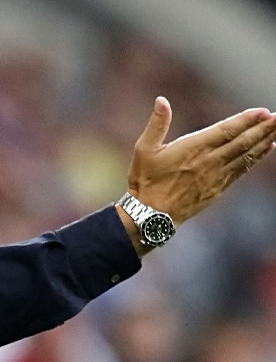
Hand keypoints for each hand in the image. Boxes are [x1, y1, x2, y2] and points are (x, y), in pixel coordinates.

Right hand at [127, 97, 275, 224]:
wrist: (151, 215)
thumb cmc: (145, 181)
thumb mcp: (144, 150)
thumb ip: (157, 124)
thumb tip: (161, 100)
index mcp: (192, 148)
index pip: (226, 131)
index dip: (246, 121)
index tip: (263, 112)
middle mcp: (209, 161)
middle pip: (243, 142)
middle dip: (264, 128)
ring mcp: (216, 176)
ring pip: (246, 156)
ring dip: (265, 141)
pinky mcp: (218, 188)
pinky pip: (242, 170)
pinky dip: (257, 158)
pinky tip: (267, 148)